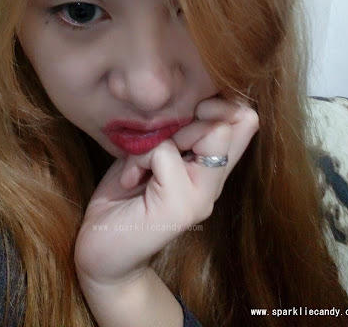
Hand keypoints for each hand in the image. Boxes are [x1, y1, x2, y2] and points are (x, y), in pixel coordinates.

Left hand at [74, 96, 257, 288]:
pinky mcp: (180, 207)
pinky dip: (140, 158)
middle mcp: (213, 183)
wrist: (101, 249)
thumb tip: (185, 98)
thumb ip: (173, 131)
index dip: (223, 102)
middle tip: (159, 140)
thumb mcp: (150, 151)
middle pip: (235, 121)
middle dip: (191, 116)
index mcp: (210, 167)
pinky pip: (165, 153)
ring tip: (141, 164)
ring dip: (165, 137)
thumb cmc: (123, 194)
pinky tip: (130, 180)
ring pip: (207, 134)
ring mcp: (201, 198)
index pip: (245, 120)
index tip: (189, 109)